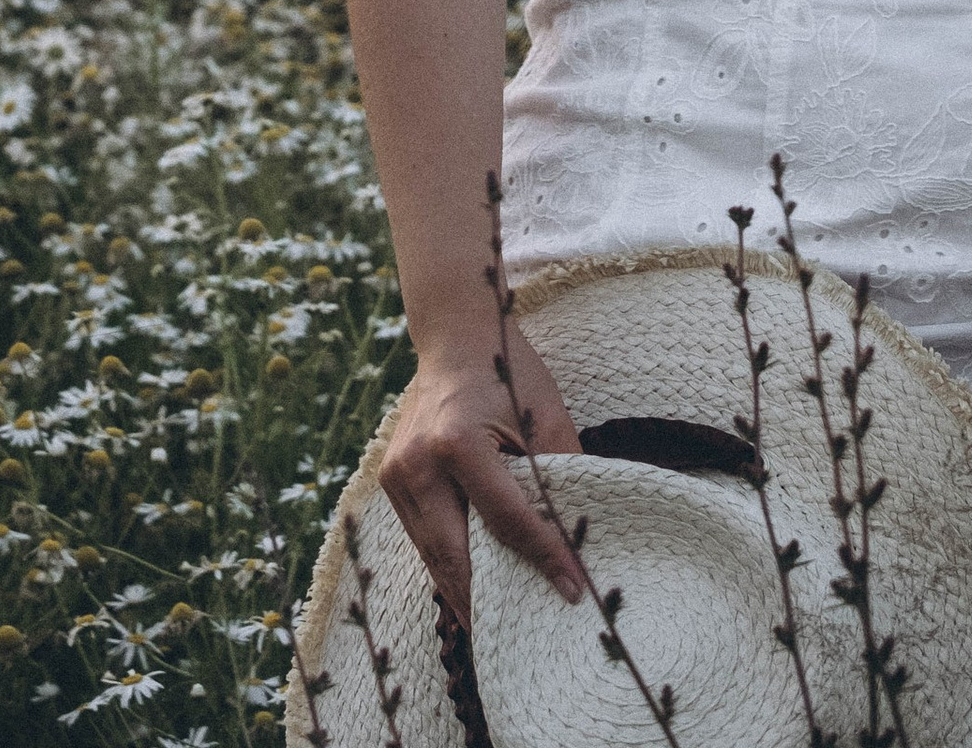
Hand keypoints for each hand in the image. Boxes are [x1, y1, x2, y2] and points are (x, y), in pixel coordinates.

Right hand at [377, 321, 585, 626]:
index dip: (544, 558)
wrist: (454, 335)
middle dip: (494, 601)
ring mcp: (396, 475)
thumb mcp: (544, 416)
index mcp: (456, 443)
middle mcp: (417, 464)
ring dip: (468, 594)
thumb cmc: (507, 371)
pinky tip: (476, 593)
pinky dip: (450, 568)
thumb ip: (560, 477)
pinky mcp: (390, 481)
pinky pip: (424, 540)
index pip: (506, 521)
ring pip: (435, 557)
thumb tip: (581, 541)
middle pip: (458, 555)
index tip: (575, 591)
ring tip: (503, 629)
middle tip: (530, 637)